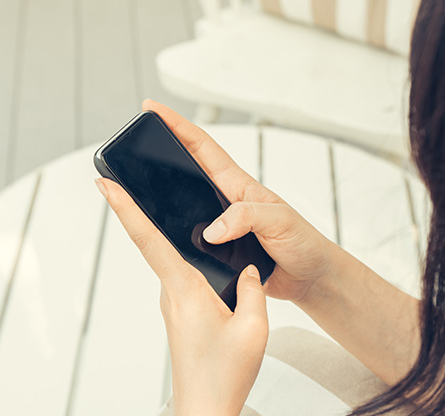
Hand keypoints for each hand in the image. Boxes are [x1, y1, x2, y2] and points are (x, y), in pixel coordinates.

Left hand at [95, 101, 271, 415]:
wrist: (206, 414)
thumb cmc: (227, 375)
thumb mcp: (255, 327)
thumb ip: (253, 289)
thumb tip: (248, 269)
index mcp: (186, 290)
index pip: (150, 240)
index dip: (126, 209)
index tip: (106, 183)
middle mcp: (172, 294)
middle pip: (156, 244)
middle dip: (143, 211)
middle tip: (131, 177)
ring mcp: (173, 307)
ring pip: (174, 263)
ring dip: (170, 237)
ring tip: (173, 208)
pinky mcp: (180, 317)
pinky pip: (183, 280)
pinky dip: (189, 262)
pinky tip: (205, 258)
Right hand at [140, 100, 338, 304]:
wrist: (311, 278)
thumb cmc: (303, 243)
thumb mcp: (279, 221)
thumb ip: (247, 218)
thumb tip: (212, 229)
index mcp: (238, 186)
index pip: (203, 147)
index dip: (178, 126)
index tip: (153, 108)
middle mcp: (225, 202)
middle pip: (185, 172)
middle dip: (159, 153)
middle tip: (134, 141)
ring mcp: (221, 226)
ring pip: (183, 207)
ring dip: (162, 199)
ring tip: (135, 188)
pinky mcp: (218, 251)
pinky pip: (189, 240)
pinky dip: (172, 237)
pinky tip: (158, 237)